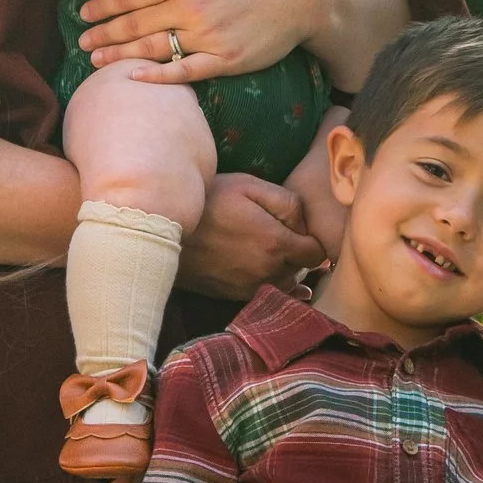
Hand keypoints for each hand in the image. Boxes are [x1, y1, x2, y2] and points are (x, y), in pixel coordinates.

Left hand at [79, 0, 338, 88]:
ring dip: (120, 55)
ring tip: (96, 60)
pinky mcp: (226, 60)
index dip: (104, 5)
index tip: (84, 13)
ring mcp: (207, 35)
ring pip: (153, 47)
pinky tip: (134, 79)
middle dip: (104, 33)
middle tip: (81, 42)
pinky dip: (157, 76)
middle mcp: (190, 7)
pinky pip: (184, 71)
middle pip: (135, 22)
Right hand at [182, 171, 323, 299]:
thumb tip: (306, 226)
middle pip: (301, 270)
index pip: (317, 254)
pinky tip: (256, 264)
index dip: (312, 239)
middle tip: (278, 233)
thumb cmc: (209, 200)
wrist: (165, 227)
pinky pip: (264, 293)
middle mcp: (267, 273)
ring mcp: (249, 288)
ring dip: (282, 268)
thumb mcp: (250, 187)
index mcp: (275, 245)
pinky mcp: (233, 296)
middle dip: (297, 253)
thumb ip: (288, 203)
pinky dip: (266, 280)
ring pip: (284, 283)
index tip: (298, 228)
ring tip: (263, 246)